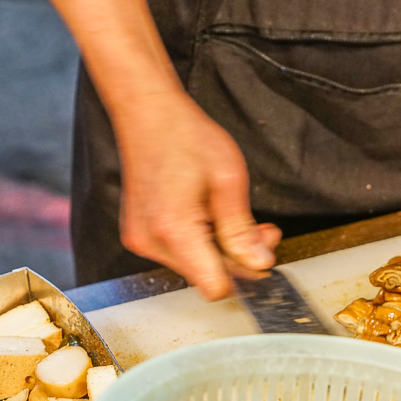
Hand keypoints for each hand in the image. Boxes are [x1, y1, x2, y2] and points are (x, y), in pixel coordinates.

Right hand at [111, 89, 280, 299]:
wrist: (147, 114)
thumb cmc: (185, 136)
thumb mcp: (228, 179)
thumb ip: (241, 229)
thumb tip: (258, 263)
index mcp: (174, 230)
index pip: (215, 286)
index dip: (245, 273)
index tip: (261, 252)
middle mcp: (151, 242)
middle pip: (206, 276)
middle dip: (238, 256)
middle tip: (262, 229)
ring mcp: (141, 239)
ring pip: (194, 264)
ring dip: (220, 247)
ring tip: (234, 214)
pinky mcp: (139, 233)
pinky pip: (179, 251)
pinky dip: (200, 239)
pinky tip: (210, 214)